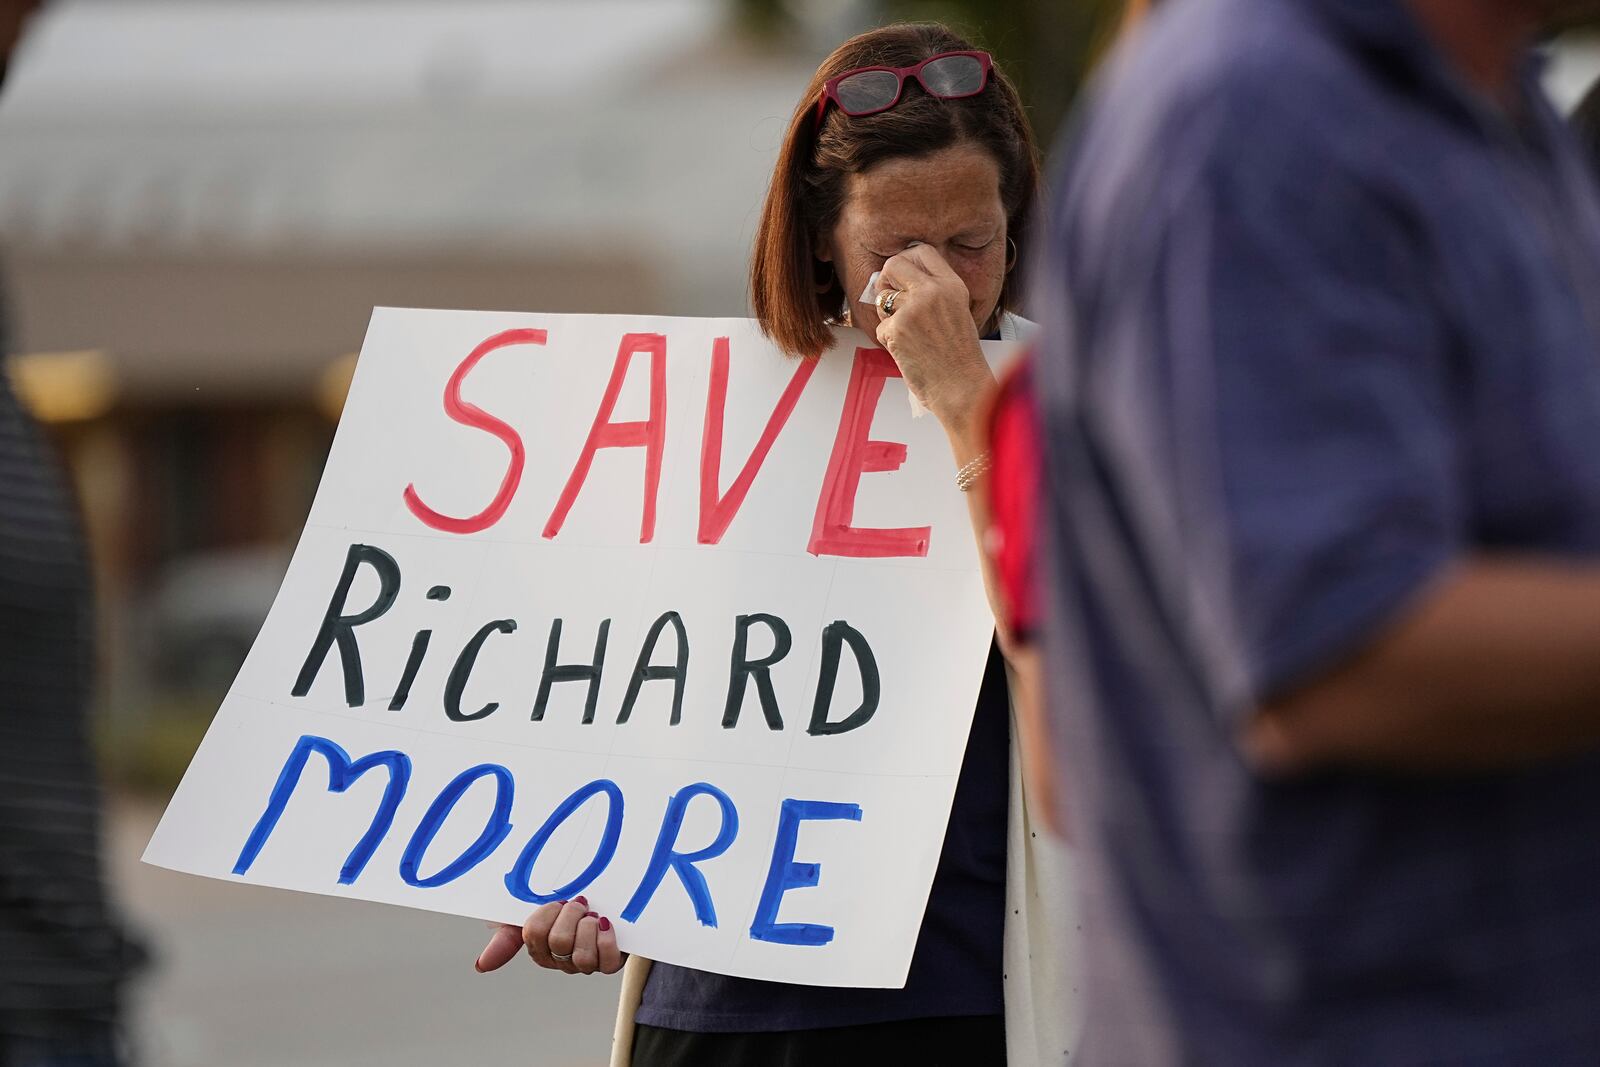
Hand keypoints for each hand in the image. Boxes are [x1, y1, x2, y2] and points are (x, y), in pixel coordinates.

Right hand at [474, 897, 625, 975]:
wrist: (601, 897)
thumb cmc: (559, 907)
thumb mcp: (528, 913)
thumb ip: (505, 938)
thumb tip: (480, 967)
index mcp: (538, 948)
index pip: (533, 933)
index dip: (546, 915)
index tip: (557, 902)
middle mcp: (560, 960)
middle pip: (558, 942)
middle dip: (570, 915)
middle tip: (578, 903)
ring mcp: (585, 963)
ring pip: (582, 957)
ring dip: (588, 927)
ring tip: (592, 915)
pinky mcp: (610, 962)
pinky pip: (607, 964)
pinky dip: (606, 941)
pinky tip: (604, 924)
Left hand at [871, 244, 995, 432]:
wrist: (961, 388)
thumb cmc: (958, 356)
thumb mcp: (957, 311)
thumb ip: (934, 292)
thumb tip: (896, 278)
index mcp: (952, 285)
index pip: (922, 251)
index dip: (906, 261)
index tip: (902, 276)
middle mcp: (933, 291)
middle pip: (894, 264)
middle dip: (886, 281)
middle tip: (891, 301)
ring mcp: (913, 309)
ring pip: (883, 298)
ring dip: (887, 316)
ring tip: (908, 334)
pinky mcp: (897, 329)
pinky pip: (880, 326)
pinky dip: (888, 340)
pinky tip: (907, 351)